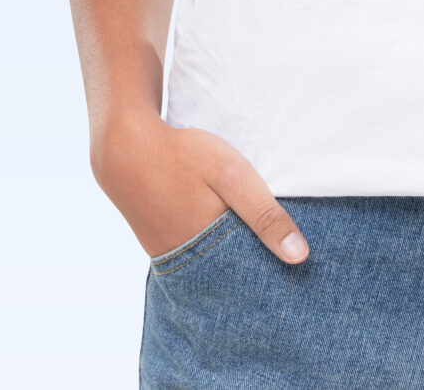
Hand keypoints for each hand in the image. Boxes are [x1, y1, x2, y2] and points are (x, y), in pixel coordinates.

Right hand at [93, 114, 309, 263]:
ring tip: (246, 240)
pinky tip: (214, 227)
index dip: (270, 270)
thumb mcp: (232, 176)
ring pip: (208, 262)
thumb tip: (300, 257)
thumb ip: (265, 215)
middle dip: (250, 266)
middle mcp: (186, 261)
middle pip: (229, 273)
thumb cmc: (181, 157)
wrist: (123, 147)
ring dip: (227, 254)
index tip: (291, 270)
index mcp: (209, 251)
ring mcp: (168, 253)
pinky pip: (189, 252)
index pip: (250, 277)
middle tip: (272, 255)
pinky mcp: (156, 241)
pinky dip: (205, 244)